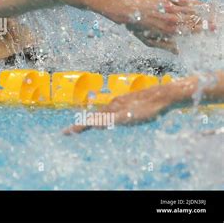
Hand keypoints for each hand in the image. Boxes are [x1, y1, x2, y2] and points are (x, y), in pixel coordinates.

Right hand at [63, 84, 178, 134]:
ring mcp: (122, 102)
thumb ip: (110, 120)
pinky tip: (113, 117)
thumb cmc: (147, 108)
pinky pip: (114, 110)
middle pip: (95, 115)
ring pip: (104, 112)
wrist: (165, 95)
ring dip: (95, 119)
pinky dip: (107, 116)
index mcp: (111, 108)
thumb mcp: (128, 117)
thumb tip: (92, 124)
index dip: (78, 127)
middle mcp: (114, 104)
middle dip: (83, 123)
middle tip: (72, 131)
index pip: (90, 120)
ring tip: (88, 125)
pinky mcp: (131, 102)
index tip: (64, 133)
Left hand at [125, 0, 214, 51]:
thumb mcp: (149, 41)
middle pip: (195, 20)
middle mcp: (172, 19)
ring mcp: (170, 8)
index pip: (192, 30)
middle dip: (207, 22)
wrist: (127, 10)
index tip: (212, 30)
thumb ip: (166, 46)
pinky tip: (200, 3)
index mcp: (170, 31)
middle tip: (216, 24)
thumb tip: (179, 52)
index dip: (204, 30)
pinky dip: (193, 2)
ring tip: (212, 13)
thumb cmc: (136, 27)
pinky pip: (184, 0)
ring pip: (192, 9)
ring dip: (203, 11)